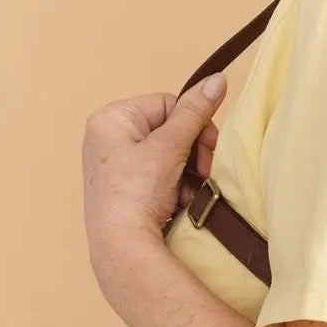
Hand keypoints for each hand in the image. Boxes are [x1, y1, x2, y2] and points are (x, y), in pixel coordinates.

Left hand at [82, 72, 226, 291]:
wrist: (122, 248)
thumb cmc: (137, 191)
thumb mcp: (170, 146)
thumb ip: (196, 111)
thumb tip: (218, 79)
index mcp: (111, 119)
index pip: (167, 104)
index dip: (192, 123)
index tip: (207, 146)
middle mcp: (108, 139)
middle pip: (170, 130)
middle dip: (192, 151)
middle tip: (204, 170)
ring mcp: (115, 167)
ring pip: (170, 156)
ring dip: (189, 172)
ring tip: (191, 191)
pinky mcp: (126, 191)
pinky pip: (161, 177)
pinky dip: (178, 187)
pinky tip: (182, 202)